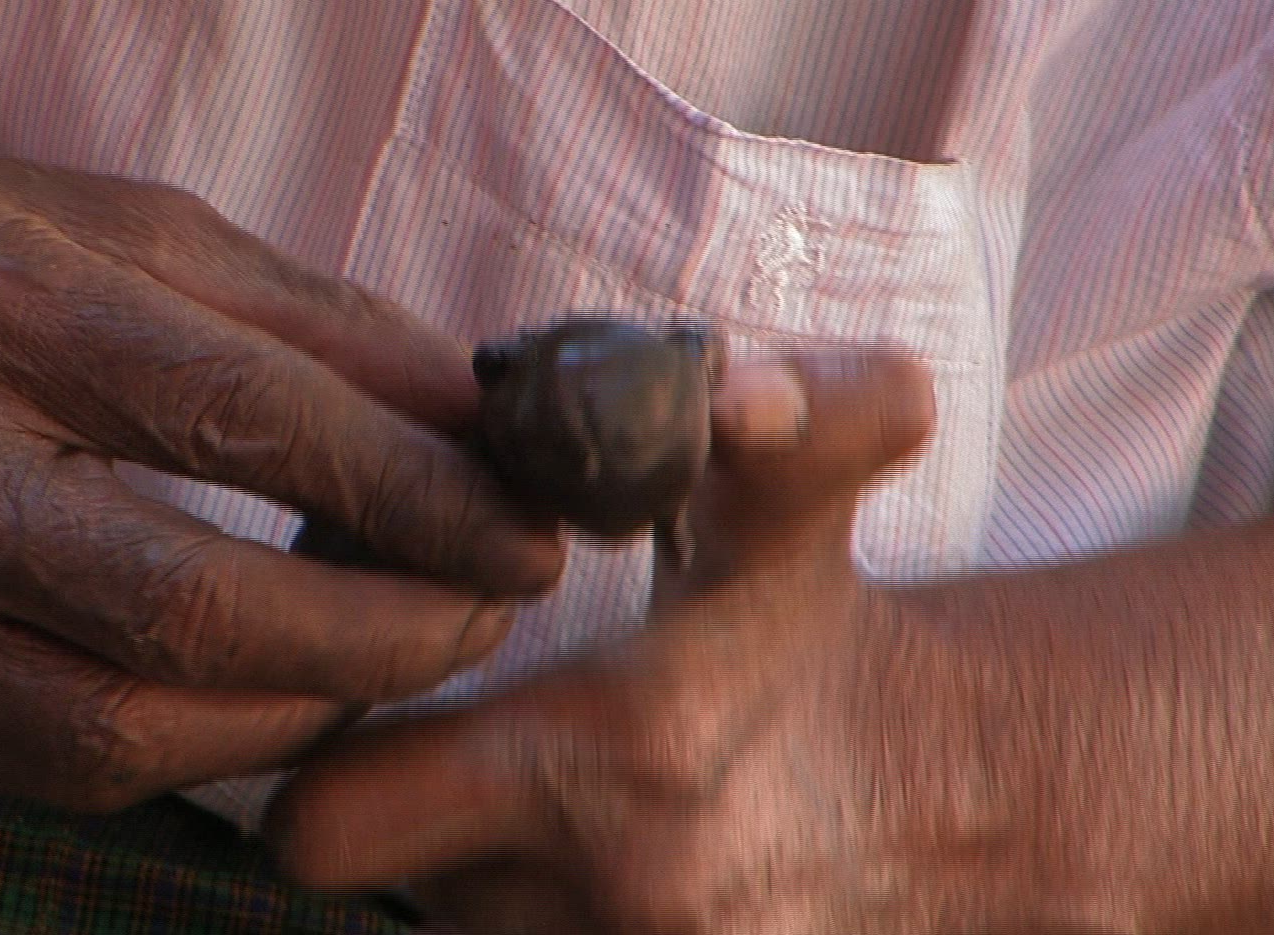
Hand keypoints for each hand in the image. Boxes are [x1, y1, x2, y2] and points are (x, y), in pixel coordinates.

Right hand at [0, 149, 559, 807]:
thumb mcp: (98, 225)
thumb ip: (293, 313)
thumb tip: (475, 407)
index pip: (241, 413)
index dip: (413, 488)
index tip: (529, 529)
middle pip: (185, 607)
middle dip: (383, 636)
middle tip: (486, 616)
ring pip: (120, 727)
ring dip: (302, 713)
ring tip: (389, 654)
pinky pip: (46, 766)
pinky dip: (188, 745)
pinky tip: (257, 693)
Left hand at [270, 348, 1076, 932]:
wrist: (957, 799)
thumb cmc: (827, 634)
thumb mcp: (797, 502)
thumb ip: (782, 412)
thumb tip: (737, 390)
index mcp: (616, 764)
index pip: (323, 822)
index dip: (316, 748)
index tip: (372, 675)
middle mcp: (614, 905)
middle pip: (368, 871)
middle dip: (381, 800)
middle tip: (434, 722)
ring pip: (442, 910)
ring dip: (463, 849)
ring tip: (532, 776)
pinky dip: (521, 896)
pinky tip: (573, 840)